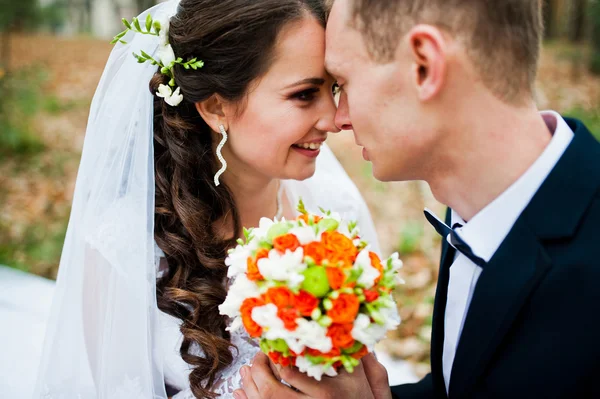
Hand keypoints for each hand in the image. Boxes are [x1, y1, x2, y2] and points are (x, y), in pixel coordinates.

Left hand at [234, 352, 391, 398]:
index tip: (273, 342)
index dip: (275, 355)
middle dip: (258, 370)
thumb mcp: (370, 381)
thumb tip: (350, 330)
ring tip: (247, 370)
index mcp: (328, 393)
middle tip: (258, 357)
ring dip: (250, 385)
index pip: (291, 371)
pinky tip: (242, 391)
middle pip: (271, 391)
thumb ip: (363, 358)